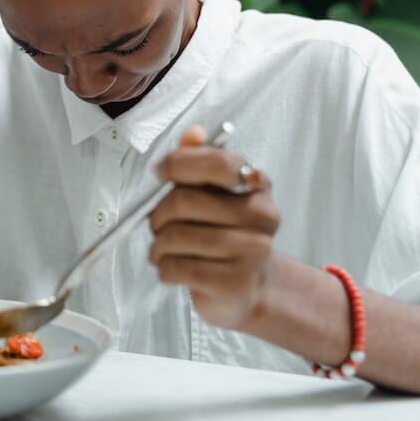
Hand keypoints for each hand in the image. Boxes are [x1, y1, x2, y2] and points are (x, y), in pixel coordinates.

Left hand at [148, 125, 279, 329]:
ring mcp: (252, 252)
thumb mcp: (214, 193)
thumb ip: (199, 160)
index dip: (178, 164)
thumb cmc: (224, 233)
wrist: (248, 288)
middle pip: (185, 202)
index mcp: (258, 185)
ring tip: (162, 248)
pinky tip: (170, 267)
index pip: (217, 162)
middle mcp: (262, 216)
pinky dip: (163, 267)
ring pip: (176, 237)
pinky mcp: (234, 283)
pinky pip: (177, 268)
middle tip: (157, 223)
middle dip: (158, 213)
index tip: (160, 172)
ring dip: (158, 244)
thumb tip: (193, 133)